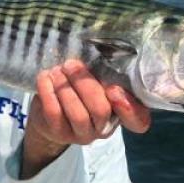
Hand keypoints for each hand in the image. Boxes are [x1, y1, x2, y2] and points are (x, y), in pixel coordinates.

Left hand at [21, 59, 150, 178]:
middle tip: (71, 65)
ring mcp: (83, 134)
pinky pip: (54, 113)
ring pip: (77, 114)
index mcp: (120, 111)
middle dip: (84, 84)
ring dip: (65, 88)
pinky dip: (48, 92)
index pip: (139, 121)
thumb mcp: (94, 79)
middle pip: (100, 110)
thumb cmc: (78, 89)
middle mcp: (105, 126)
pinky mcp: (60, 134)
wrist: (49, 113)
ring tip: (57, 70)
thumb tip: (98, 48)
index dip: (130, 108)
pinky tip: (44, 78)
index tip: (114, 88)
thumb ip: (102, 70)